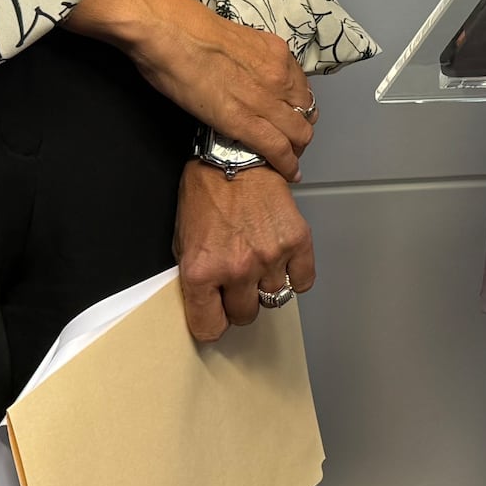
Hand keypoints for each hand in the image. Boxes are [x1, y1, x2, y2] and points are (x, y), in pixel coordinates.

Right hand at [67, 0, 316, 175]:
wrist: (170, 32)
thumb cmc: (187, 29)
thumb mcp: (234, 39)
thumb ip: (248, 59)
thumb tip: (243, 72)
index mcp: (276, 53)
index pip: (301, 88)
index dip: (299, 107)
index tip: (293, 117)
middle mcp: (279, 75)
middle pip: (306, 112)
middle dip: (301, 131)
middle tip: (293, 143)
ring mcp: (266, 98)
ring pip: (298, 132)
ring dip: (296, 148)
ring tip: (289, 160)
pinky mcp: (246, 121)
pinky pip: (278, 148)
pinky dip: (286, 164)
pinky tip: (289, 173)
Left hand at [175, 161, 317, 341]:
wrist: (235, 157)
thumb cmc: (207, 193)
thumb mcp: (183, 240)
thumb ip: (196, 277)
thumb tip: (208, 303)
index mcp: (202, 271)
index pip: (210, 328)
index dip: (213, 323)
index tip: (216, 315)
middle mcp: (237, 268)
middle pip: (245, 316)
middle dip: (239, 303)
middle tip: (237, 283)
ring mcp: (270, 256)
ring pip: (274, 300)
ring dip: (266, 287)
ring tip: (260, 265)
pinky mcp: (296, 242)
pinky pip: (303, 282)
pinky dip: (294, 277)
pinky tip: (282, 263)